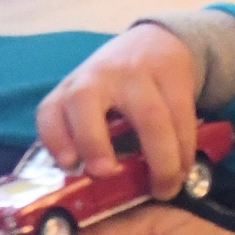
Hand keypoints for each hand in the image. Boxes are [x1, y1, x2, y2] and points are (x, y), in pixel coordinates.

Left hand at [33, 22, 203, 189]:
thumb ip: (86, 139)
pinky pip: (181, 116)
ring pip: (150, 117)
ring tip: (164, 189)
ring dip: (160, 159)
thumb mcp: (90, 106)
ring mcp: (134, 73)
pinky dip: (184, 148)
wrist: (154, 41)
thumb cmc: (114, 89)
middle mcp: (95, 78)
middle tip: (105, 174)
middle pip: (84, 102)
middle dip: (92, 141)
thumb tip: (96, 192)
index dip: (55, 139)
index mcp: (69, 91)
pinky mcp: (171, 74)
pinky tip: (183, 169)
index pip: (49, 111)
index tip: (69, 166)